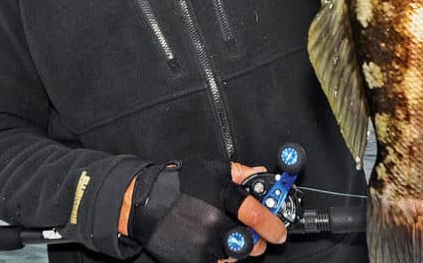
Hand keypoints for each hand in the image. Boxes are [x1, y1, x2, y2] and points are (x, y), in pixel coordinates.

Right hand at [122, 158, 285, 262]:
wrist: (142, 203)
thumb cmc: (175, 184)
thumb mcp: (209, 169)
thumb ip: (239, 172)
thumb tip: (259, 174)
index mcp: (221, 196)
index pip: (256, 213)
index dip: (272, 223)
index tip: (280, 230)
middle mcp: (214, 222)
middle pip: (248, 242)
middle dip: (257, 242)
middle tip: (257, 237)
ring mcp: (203, 243)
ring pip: (233, 254)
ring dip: (235, 247)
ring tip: (224, 233)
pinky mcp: (194, 259)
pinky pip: (217, 262)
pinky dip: (218, 254)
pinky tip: (208, 240)